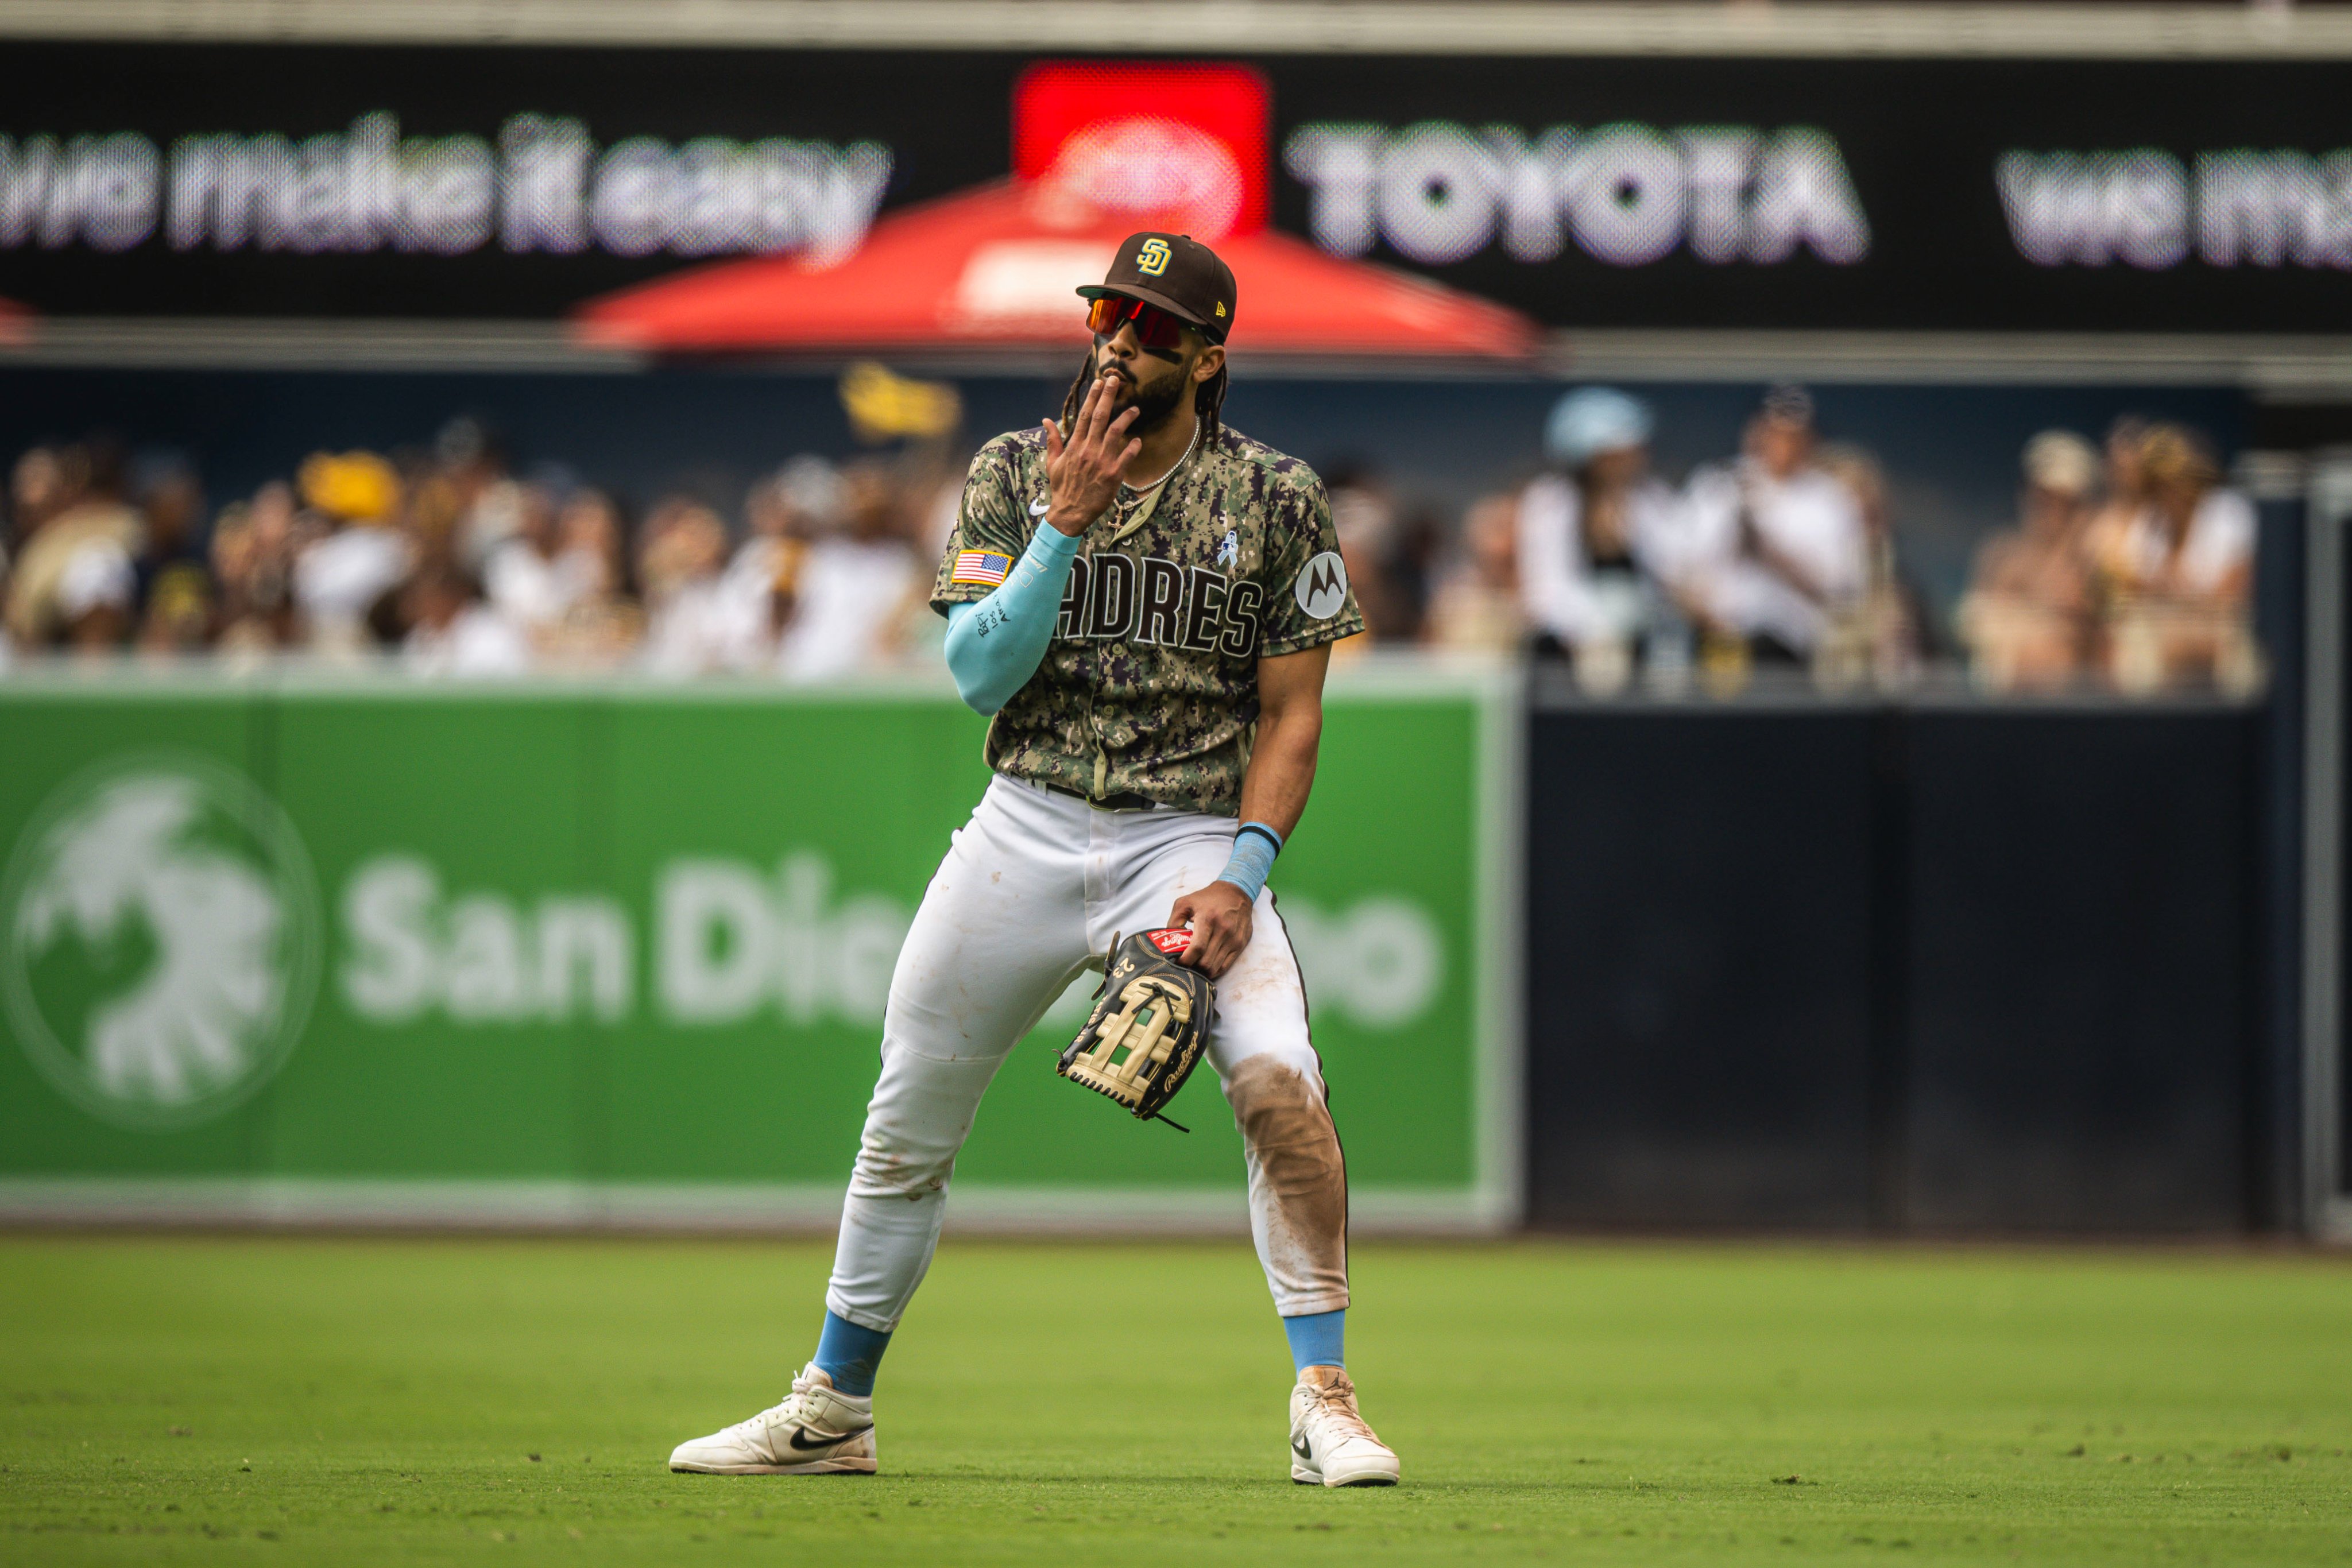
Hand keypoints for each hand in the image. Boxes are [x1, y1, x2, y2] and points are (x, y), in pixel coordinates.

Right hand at [1040, 374, 1139, 536]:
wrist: (1070, 512)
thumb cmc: (1062, 487)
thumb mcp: (1053, 463)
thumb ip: (1053, 440)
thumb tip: (1046, 420)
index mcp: (1074, 446)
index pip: (1084, 415)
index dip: (1092, 397)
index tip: (1099, 382)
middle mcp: (1088, 450)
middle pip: (1099, 417)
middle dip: (1108, 397)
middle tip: (1115, 381)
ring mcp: (1101, 461)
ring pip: (1115, 433)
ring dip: (1126, 418)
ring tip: (1135, 408)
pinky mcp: (1113, 475)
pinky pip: (1126, 457)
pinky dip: (1133, 447)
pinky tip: (1138, 440)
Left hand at [1168, 880, 1253, 978]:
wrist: (1236, 893)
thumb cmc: (1207, 898)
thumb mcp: (1185, 903)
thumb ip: (1173, 921)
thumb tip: (1168, 942)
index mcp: (1208, 919)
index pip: (1197, 948)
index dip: (1185, 960)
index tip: (1178, 962)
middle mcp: (1223, 930)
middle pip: (1206, 962)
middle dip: (1192, 967)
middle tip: (1185, 964)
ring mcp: (1233, 939)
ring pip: (1215, 967)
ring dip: (1202, 971)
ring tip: (1195, 965)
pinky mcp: (1240, 945)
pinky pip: (1225, 967)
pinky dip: (1214, 971)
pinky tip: (1206, 966)